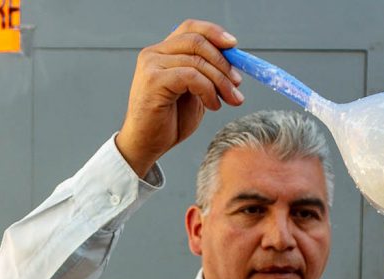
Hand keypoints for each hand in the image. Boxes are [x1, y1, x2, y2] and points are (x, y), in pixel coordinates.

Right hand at [115, 20, 243, 177]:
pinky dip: (208, 90)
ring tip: (229, 99)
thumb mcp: (194, 91)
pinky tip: (212, 105)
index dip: (215, 33)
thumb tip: (233, 60)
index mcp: (162, 52)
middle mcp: (153, 54)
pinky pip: (192, 76)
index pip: (191, 28)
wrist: (146, 145)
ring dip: (220, 82)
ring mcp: (151, 66)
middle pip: (198, 42)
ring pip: (198, 61)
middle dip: (224, 63)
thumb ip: (206, 72)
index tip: (234, 46)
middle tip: (237, 83)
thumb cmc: (168, 121)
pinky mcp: (154, 81)